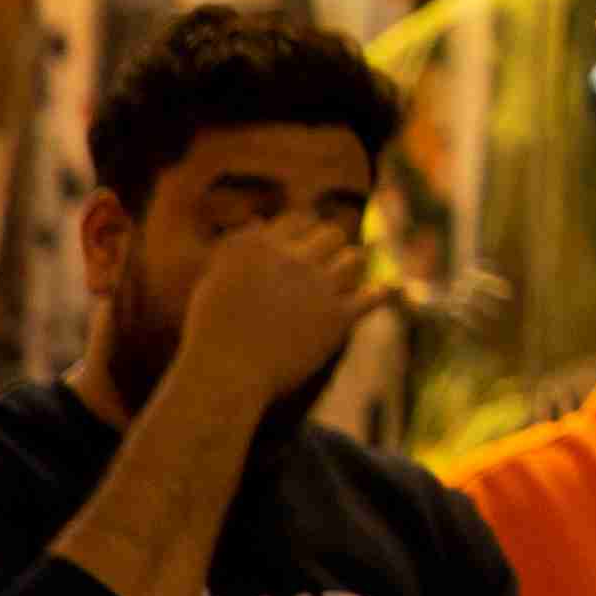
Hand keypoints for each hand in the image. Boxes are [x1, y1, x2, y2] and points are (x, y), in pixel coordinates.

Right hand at [176, 214, 380, 415]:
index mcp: (260, 246)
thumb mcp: (214, 281)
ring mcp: (318, 287)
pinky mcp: (338, 317)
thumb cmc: (210, 333)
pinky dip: (380, 293)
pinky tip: (384, 290)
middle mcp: (292, 259)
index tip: (305, 243)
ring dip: (349, 267)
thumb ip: (238, 248)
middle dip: (329, 246)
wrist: (224, 376)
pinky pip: (372, 296)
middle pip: (332, 234)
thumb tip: (258, 222)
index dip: (304, 232)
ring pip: (354, 258)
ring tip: (345, 277)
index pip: (300, 220)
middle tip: (326, 260)